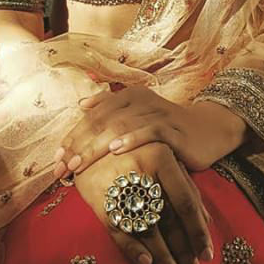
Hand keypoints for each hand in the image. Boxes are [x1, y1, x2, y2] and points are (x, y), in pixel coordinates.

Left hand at [52, 86, 246, 179]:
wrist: (208, 131)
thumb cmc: (167, 130)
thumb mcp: (137, 120)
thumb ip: (110, 112)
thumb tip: (81, 105)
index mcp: (128, 96)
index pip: (92, 116)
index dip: (72, 136)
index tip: (55, 159)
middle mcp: (140, 100)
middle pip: (101, 121)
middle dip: (78, 145)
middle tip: (62, 166)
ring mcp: (157, 112)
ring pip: (120, 126)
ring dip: (96, 146)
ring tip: (79, 163)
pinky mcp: (173, 127)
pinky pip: (149, 130)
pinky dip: (131, 138)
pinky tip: (116, 150)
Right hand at [74, 142, 213, 263]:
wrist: (90, 140)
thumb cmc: (137, 151)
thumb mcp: (163, 157)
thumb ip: (186, 185)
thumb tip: (207, 221)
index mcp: (161, 156)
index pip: (186, 202)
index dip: (198, 231)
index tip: (208, 255)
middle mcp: (141, 170)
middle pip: (168, 219)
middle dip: (183, 251)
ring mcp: (119, 185)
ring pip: (146, 228)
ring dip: (162, 257)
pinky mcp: (99, 199)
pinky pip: (118, 228)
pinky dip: (132, 248)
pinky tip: (146, 263)